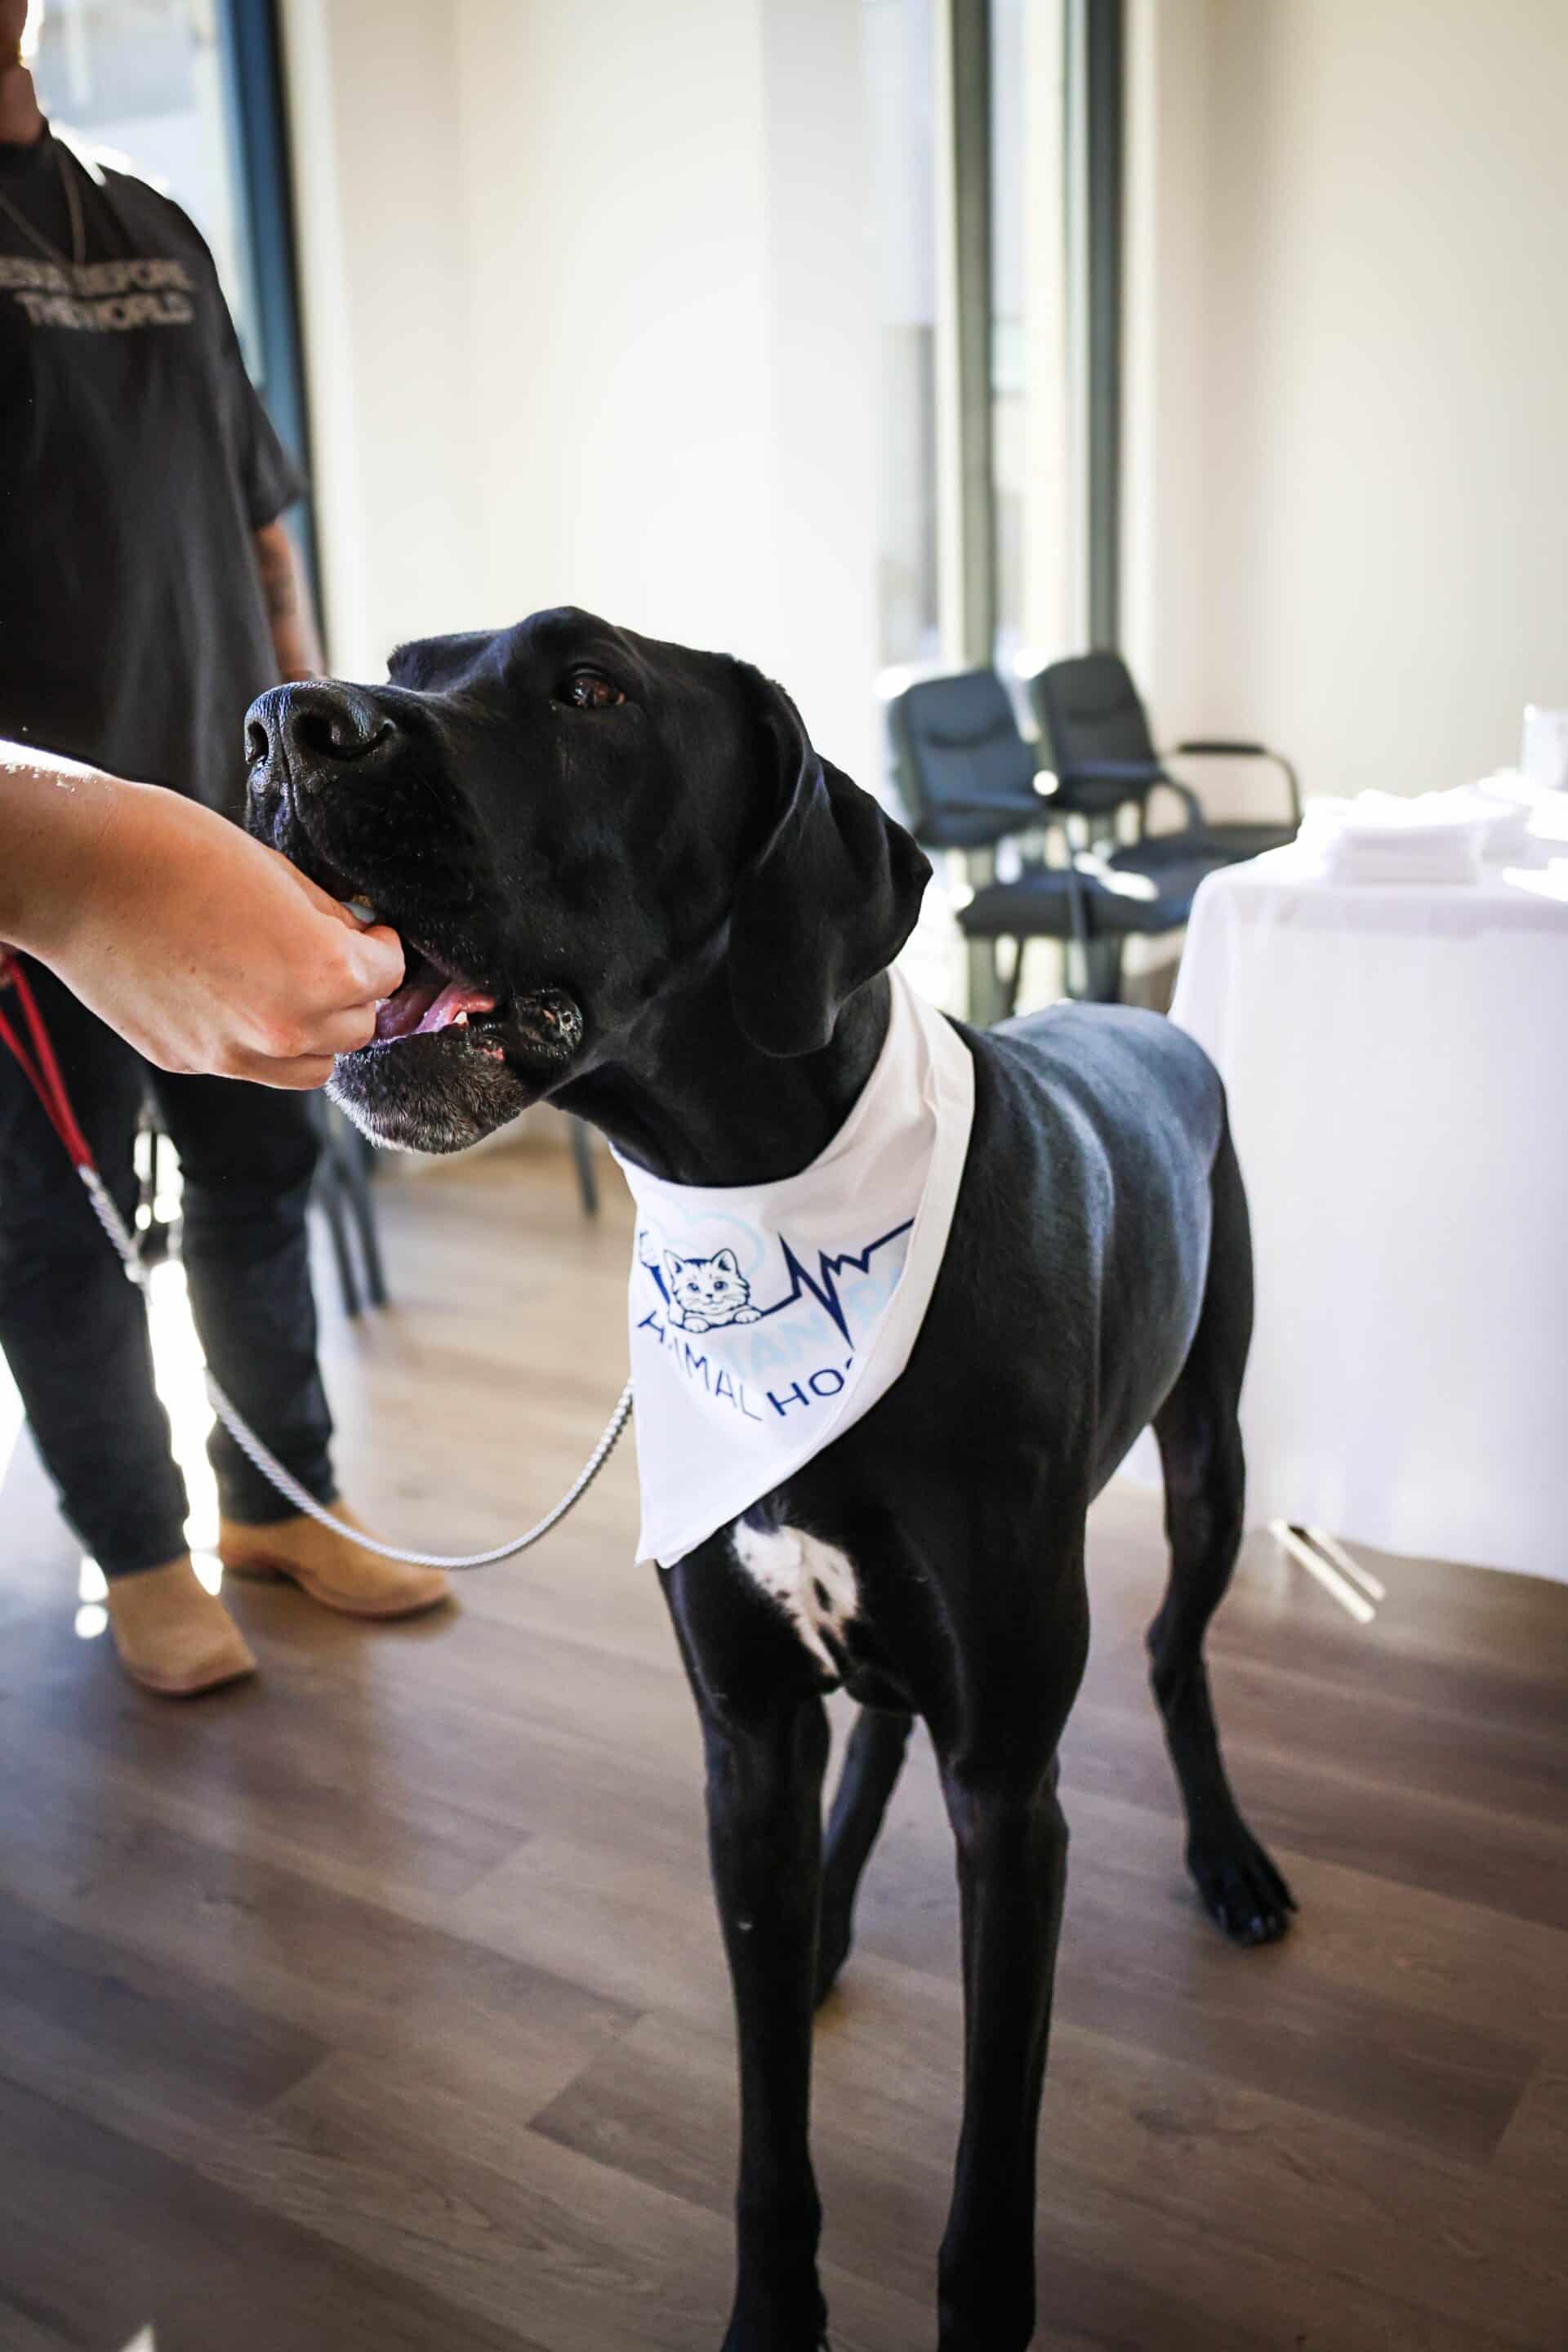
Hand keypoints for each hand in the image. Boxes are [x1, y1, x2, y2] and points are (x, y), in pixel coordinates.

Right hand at [5, 765, 402, 1086]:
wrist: (77, 872)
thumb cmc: (173, 851)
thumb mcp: (278, 871)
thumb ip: (328, 918)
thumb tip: (358, 937)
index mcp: (322, 974)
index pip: (387, 977)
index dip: (384, 948)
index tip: (373, 934)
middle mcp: (285, 1028)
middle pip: (357, 1029)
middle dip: (355, 992)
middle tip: (336, 956)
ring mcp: (233, 1054)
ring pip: (312, 1066)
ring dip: (317, 1032)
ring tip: (292, 987)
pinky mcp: (189, 1061)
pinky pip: (250, 1063)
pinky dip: (257, 1038)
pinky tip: (231, 992)